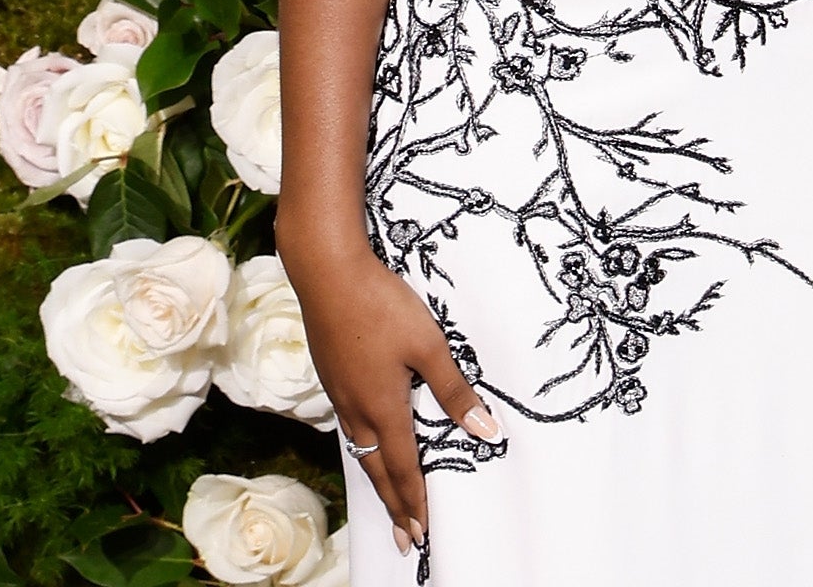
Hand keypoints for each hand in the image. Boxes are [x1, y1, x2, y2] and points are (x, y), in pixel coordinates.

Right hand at [283, 243, 503, 552]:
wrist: (326, 274)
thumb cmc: (381, 306)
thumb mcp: (429, 346)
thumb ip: (455, 390)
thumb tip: (486, 430)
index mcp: (382, 408)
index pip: (402, 468)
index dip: (415, 501)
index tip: (422, 532)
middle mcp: (356, 410)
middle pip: (377, 470)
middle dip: (394, 506)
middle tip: (406, 538)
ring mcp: (339, 394)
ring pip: (360, 450)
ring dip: (377, 480)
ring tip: (389, 501)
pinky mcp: (332, 376)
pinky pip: (350, 427)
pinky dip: (363, 450)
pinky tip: (367, 444)